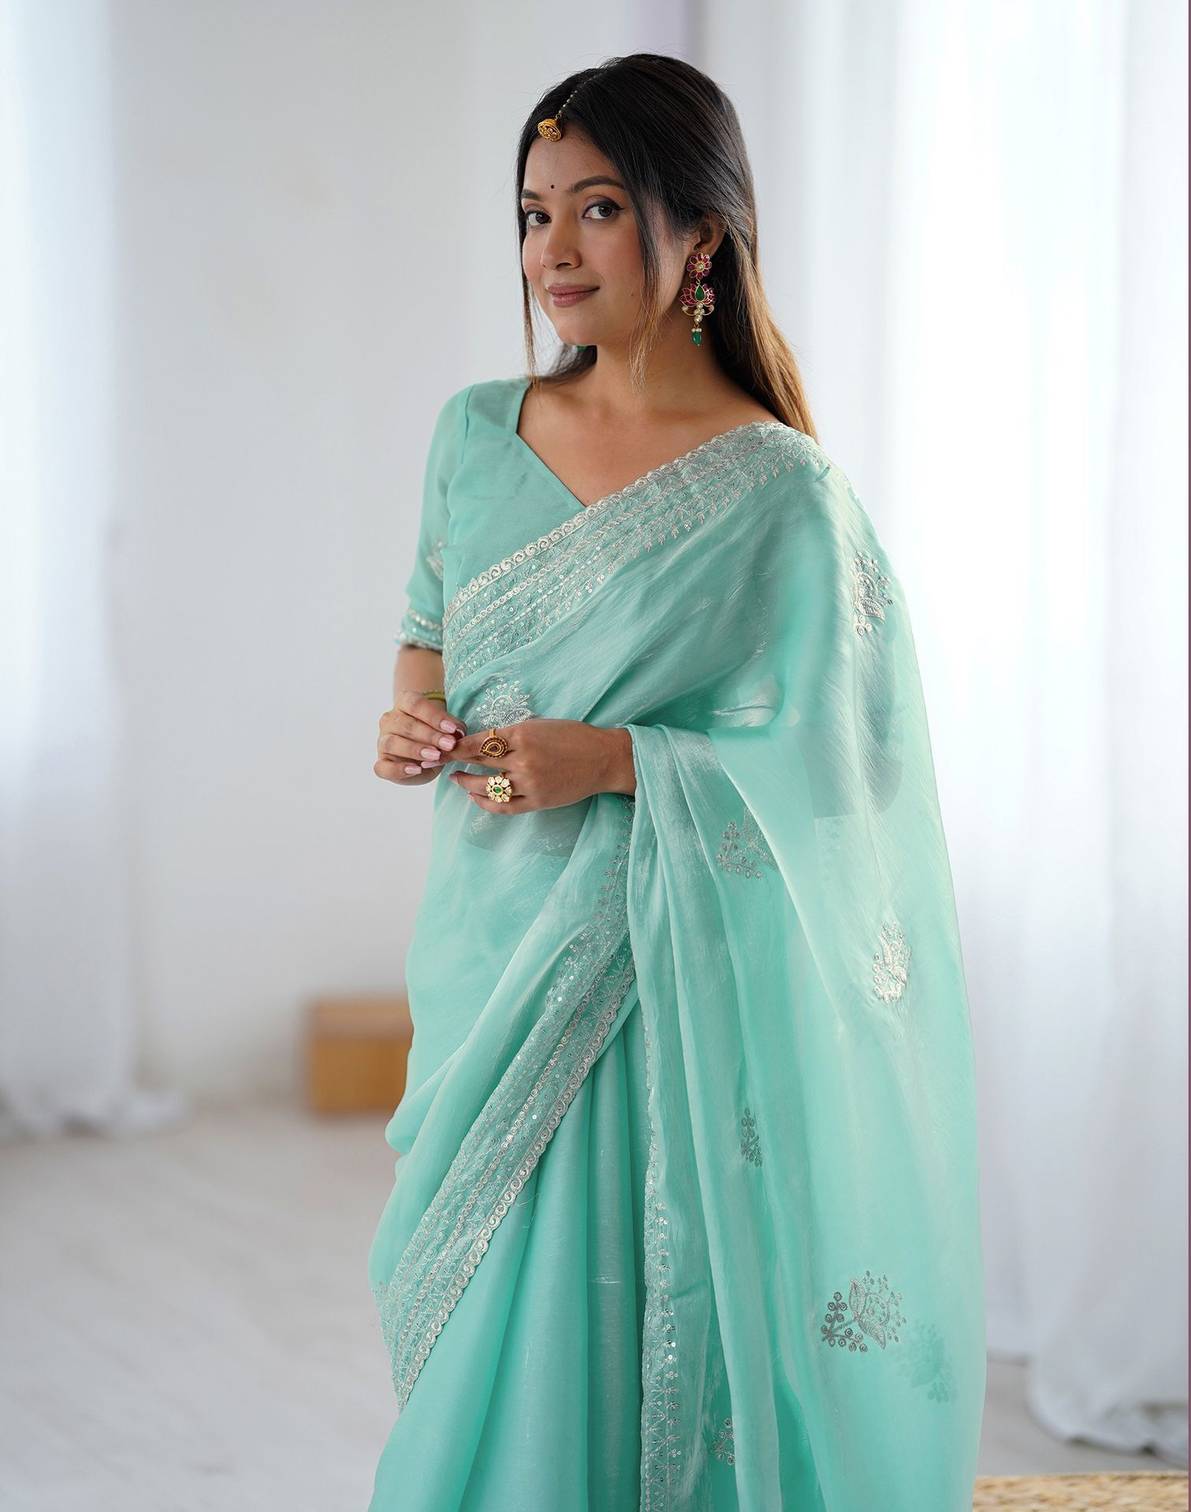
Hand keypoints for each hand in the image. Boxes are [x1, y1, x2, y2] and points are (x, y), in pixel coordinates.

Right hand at [375, 692, 468, 786]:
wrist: (422, 755)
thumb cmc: (434, 735)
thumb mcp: (446, 729)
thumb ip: (452, 728)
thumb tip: (458, 733)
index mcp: (404, 704)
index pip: (416, 705)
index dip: (434, 716)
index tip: (452, 728)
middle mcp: (389, 720)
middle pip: (406, 724)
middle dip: (430, 736)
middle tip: (449, 745)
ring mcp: (382, 741)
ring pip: (392, 743)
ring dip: (415, 750)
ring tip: (435, 756)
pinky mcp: (381, 763)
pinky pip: (384, 767)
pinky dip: (399, 769)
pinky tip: (416, 770)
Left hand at [446, 718, 631, 812]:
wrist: (602, 759)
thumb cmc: (573, 737)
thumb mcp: (540, 725)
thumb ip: (512, 733)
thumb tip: (483, 741)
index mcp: (522, 735)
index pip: (479, 742)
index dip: (458, 746)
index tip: (445, 747)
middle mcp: (522, 760)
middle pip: (479, 763)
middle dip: (457, 762)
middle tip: (441, 762)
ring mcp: (529, 783)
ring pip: (487, 787)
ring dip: (468, 784)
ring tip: (458, 780)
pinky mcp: (537, 801)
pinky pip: (504, 806)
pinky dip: (486, 803)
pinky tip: (476, 797)